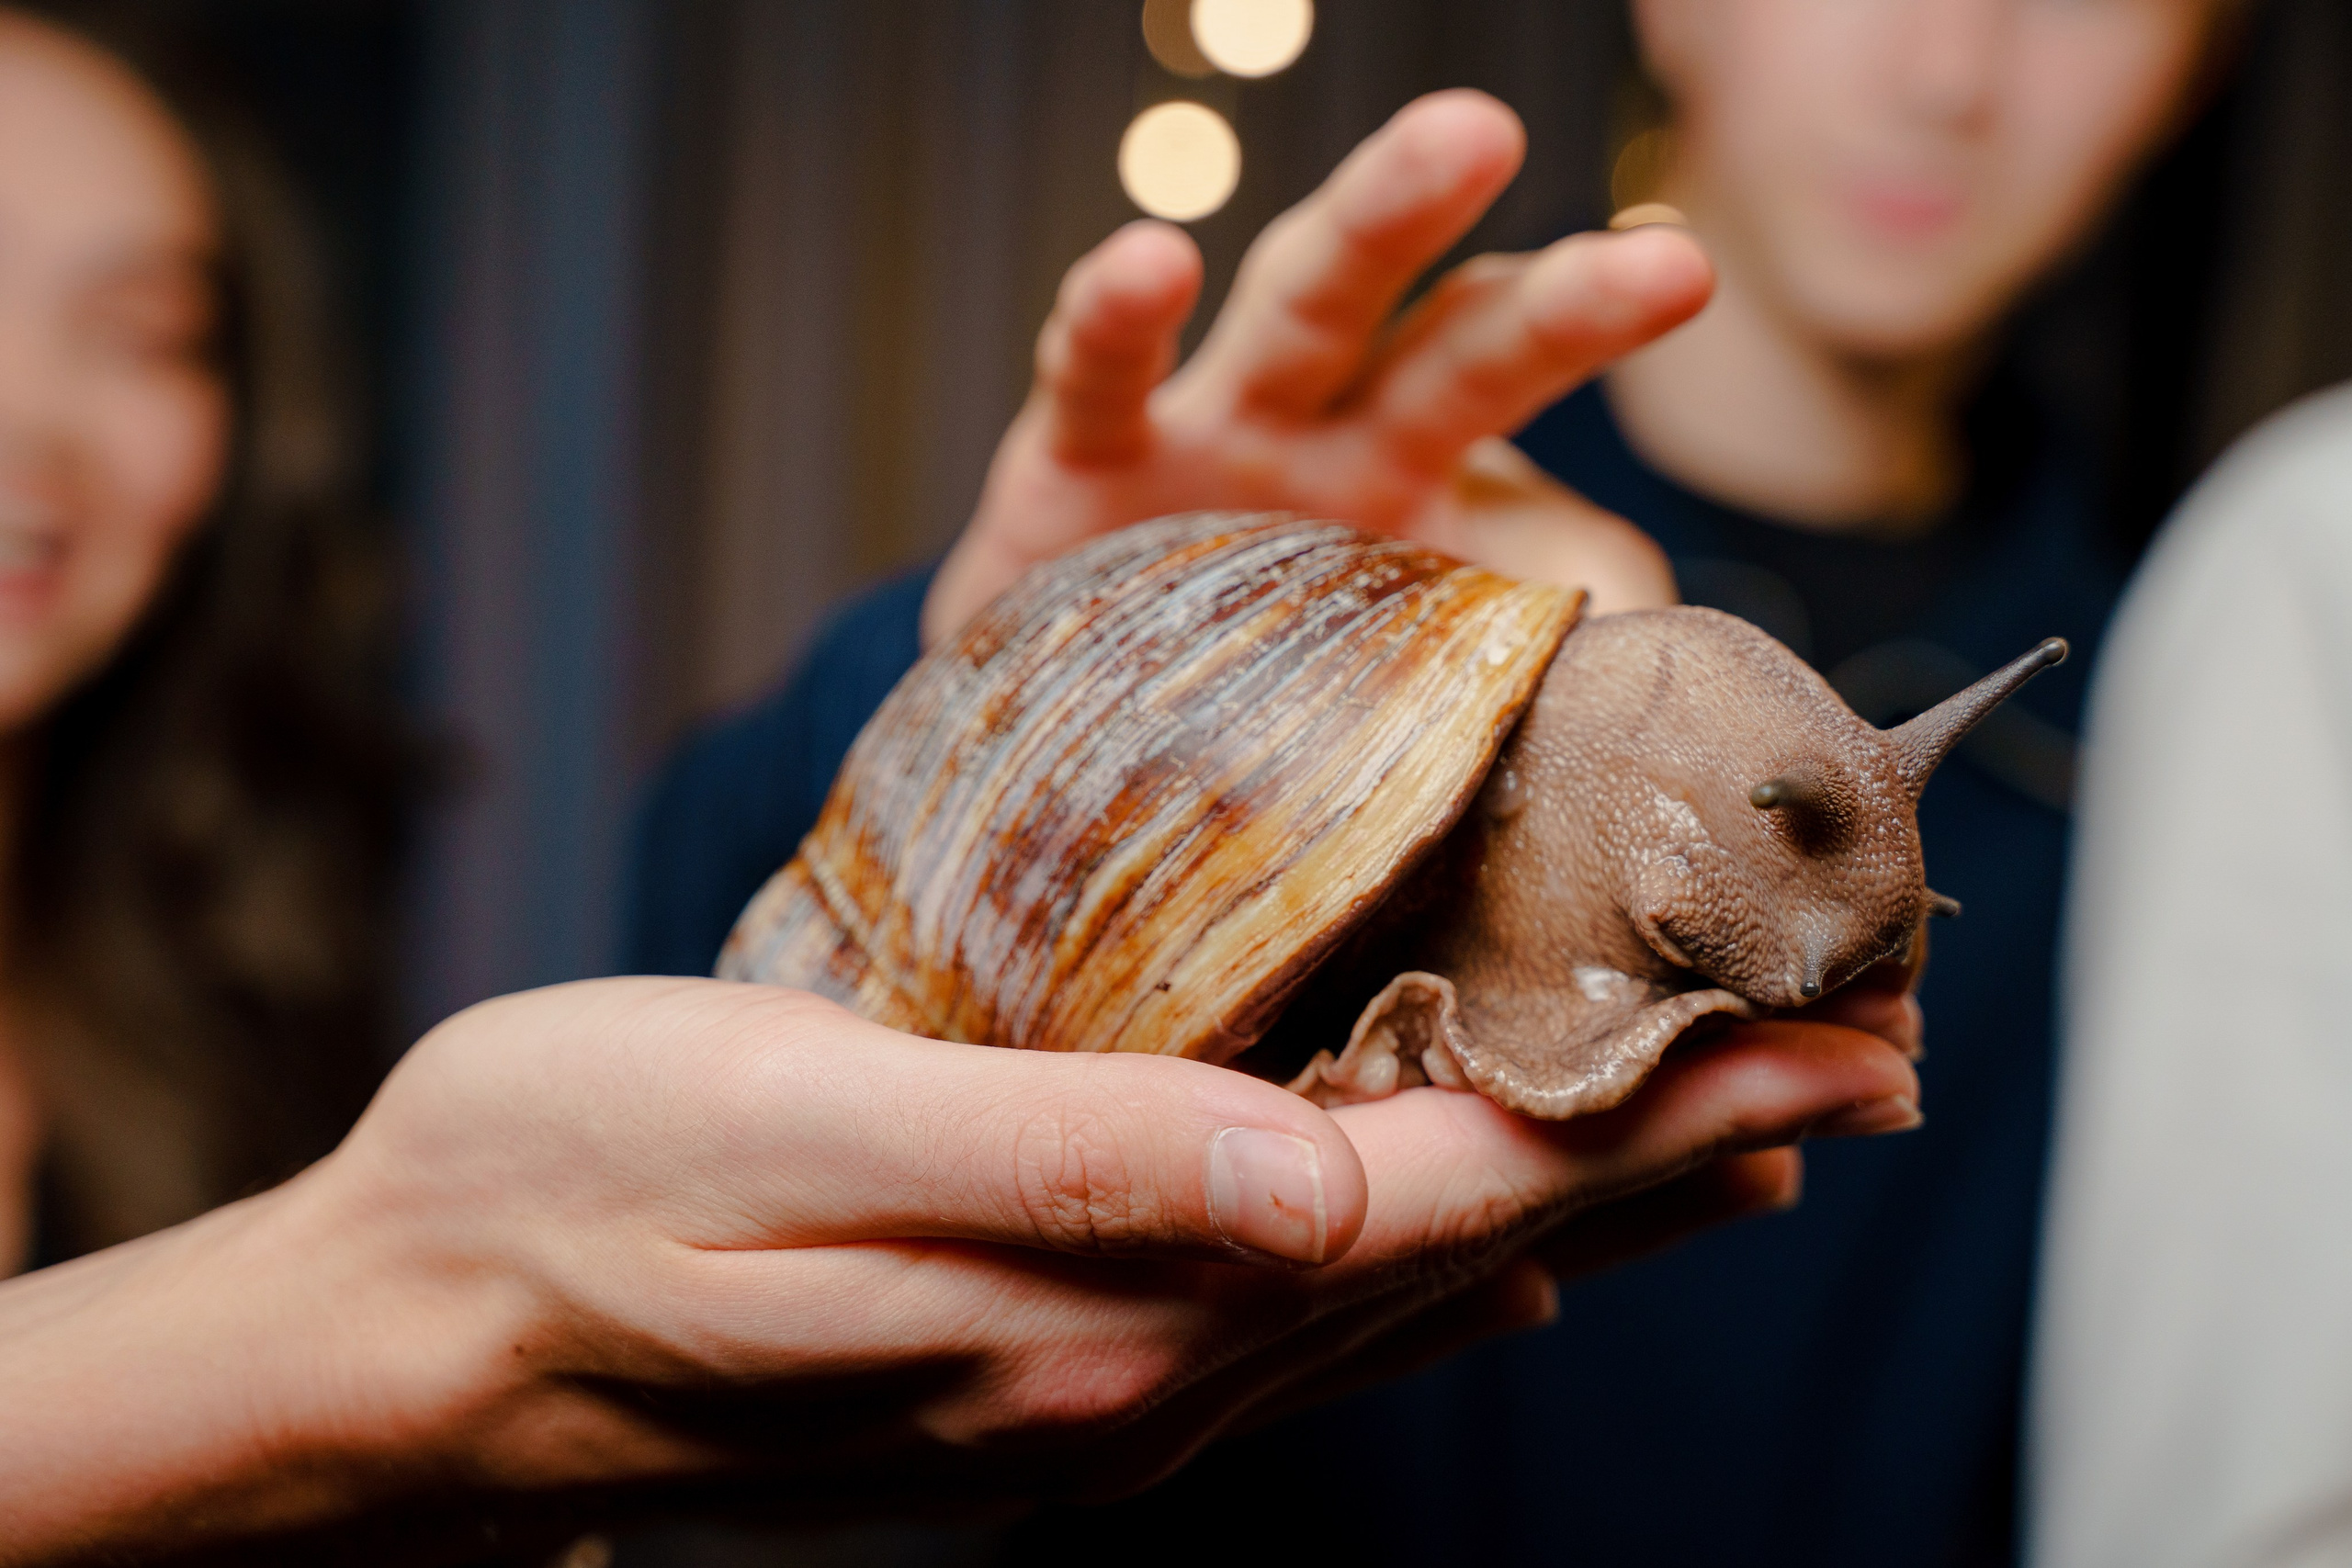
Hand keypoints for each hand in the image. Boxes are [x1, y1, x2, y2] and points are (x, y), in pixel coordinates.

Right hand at [0, 980, 1915, 1559]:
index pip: (1448, 1190)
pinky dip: (1439, 1247)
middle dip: (1681, 1150)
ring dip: (1588, 1198)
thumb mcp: (800, 1141)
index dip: (1654, 1105)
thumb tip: (1326, 1177)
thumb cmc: (569, 1197)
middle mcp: (1134, 1373)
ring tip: (1739, 1134)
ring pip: (1410, 1285)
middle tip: (1860, 1063)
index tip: (1831, 1035)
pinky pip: (1302, 1311)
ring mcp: (1093, 1385)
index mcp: (1101, 1310)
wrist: (416, 1348)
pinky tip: (1487, 1228)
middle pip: (1468, 1244)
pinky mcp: (1042, 1355)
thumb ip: (1075, 1161)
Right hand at [922, 89, 1712, 646]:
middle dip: (1522, 268)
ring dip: (1373, 219)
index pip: (1513, 364)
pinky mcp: (1075, 469)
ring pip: (1300, 308)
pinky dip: (1114, 319)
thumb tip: (1661, 664)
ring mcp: (1208, 434)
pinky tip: (1148, 263)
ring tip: (1459, 138)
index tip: (1679, 269)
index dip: (1590, 312)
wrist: (1087, 740)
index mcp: (1421, 470)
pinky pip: (1099, 381)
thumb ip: (1538, 662)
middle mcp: (1330, 430)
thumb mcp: (1408, 696)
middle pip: (1438, 325)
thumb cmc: (1270, 701)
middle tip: (1580, 194)